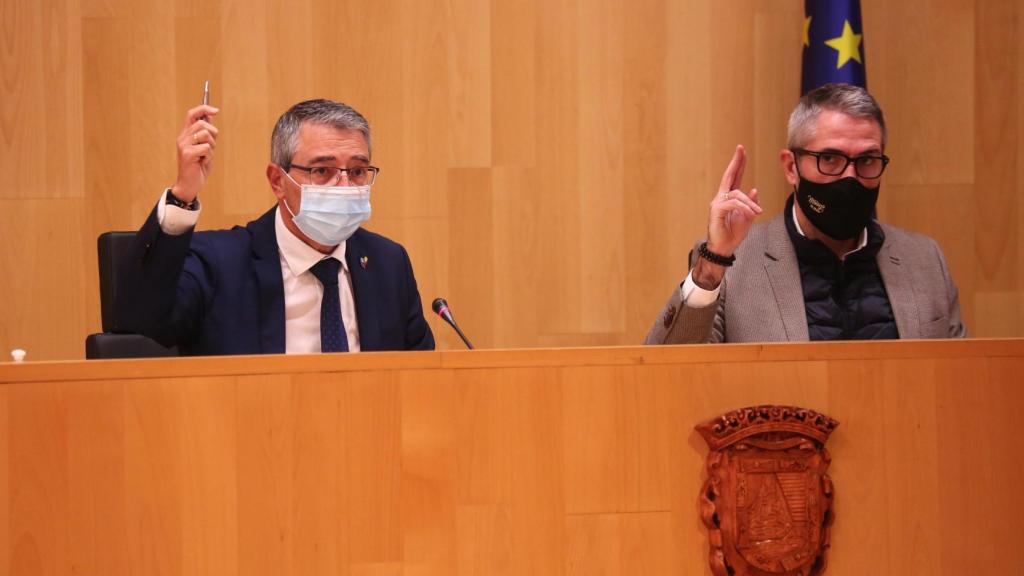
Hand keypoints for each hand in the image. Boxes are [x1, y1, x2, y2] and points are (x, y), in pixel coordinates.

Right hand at [171, 104, 219, 202]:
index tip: (216, 110)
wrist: (190, 184)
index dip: (204, 109)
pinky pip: (206, 148)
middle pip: (203, 124)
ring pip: (206, 134)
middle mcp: (183, 138)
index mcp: (186, 134)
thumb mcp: (204, 147)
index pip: (192, 114)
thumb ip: (205, 134)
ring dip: (211, 146)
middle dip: (213, 134)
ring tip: (205, 156)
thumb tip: (211, 116)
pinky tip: (203, 162)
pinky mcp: (188, 154)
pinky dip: (209, 156)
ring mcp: (184, 145)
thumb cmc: (198, 167)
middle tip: (210, 147)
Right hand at [692, 145, 762, 289]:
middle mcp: (721, 197)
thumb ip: (750, 204)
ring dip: (750, 203)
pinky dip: (744, 208)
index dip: (738, 164)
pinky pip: (734, 204)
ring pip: (738, 194)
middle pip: (729, 176)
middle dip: (736, 162)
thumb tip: (754, 189)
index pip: (734, 178)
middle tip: (741, 149)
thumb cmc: (733, 234)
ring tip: (757, 212)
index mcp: (729, 198)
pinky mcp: (716, 210)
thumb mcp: (747, 217)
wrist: (723, 248)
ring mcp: (717, 203)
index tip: (741, 151)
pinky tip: (750, 214)